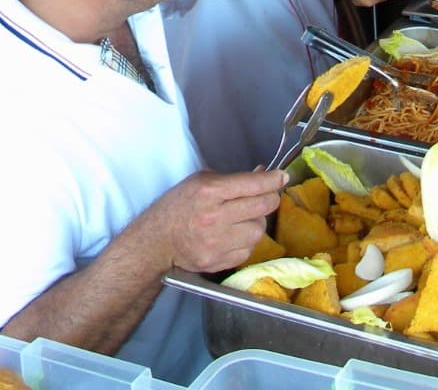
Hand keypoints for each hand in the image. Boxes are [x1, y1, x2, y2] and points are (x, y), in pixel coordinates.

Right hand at [147, 169, 285, 273]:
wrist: (155, 241)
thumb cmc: (178, 206)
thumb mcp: (201, 181)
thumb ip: (234, 179)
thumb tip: (264, 175)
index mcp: (209, 192)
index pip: (254, 184)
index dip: (273, 179)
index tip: (281, 177)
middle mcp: (214, 218)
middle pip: (263, 207)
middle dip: (270, 198)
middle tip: (266, 196)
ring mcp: (216, 243)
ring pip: (259, 230)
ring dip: (257, 222)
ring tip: (244, 218)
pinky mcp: (217, 262)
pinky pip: (248, 250)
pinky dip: (246, 241)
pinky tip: (234, 234)